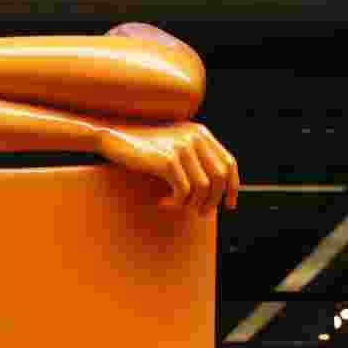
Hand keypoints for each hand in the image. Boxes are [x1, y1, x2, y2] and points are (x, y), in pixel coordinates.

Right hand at [99, 121, 238, 213]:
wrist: (115, 137)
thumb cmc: (142, 147)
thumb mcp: (173, 146)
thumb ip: (193, 159)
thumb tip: (210, 190)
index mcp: (201, 133)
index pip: (228, 163)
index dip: (232, 188)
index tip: (228, 206)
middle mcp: (195, 137)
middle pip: (219, 178)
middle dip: (212, 202)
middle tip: (200, 214)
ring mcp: (182, 148)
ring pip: (202, 189)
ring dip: (191, 205)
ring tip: (177, 207)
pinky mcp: (167, 161)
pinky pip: (183, 192)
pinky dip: (176, 204)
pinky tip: (163, 202)